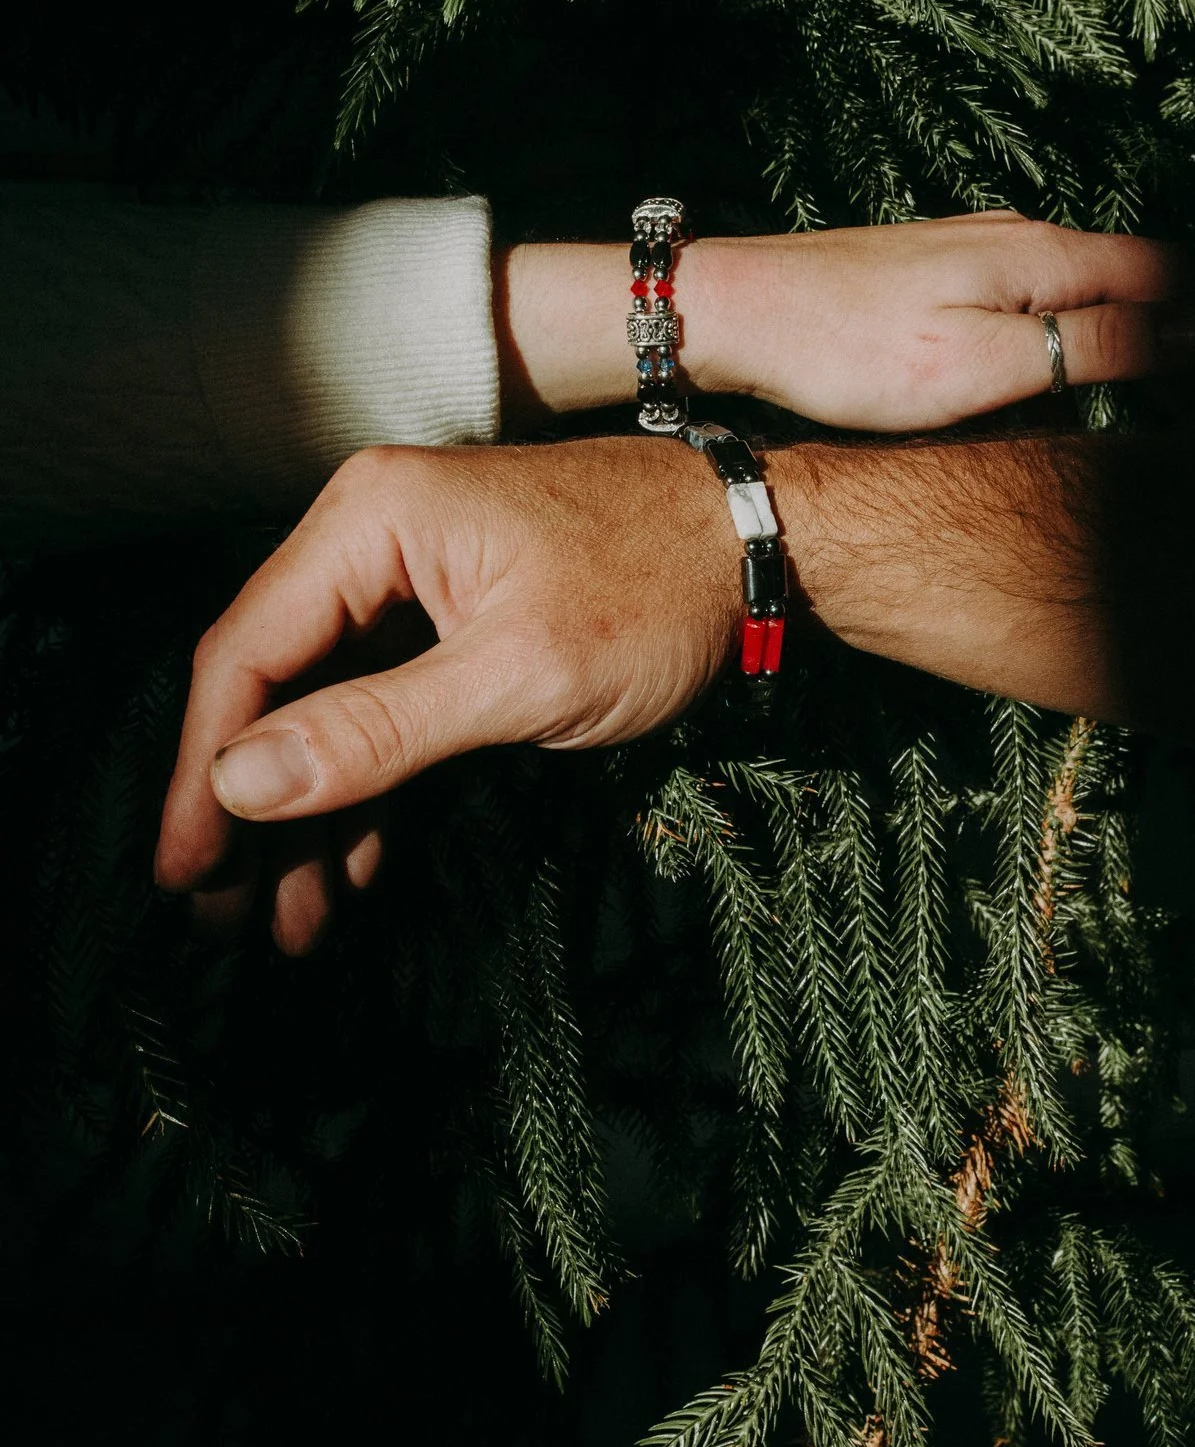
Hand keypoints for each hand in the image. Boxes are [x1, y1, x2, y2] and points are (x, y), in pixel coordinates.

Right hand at [154, 438, 736, 953]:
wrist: (760, 548)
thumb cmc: (655, 591)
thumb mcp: (517, 675)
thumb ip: (376, 730)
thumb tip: (240, 782)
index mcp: (369, 523)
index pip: (245, 654)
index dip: (203, 772)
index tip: (182, 868)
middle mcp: (371, 540)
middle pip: (274, 688)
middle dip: (250, 810)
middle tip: (219, 916)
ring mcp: (412, 581)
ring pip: (328, 711)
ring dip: (309, 818)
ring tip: (282, 923)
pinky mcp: (452, 621)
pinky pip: (383, 711)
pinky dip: (370, 792)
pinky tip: (350, 873)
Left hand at [497, 212, 1194, 429]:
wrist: (740, 312)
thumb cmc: (847, 349)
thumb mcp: (980, 364)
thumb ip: (1087, 345)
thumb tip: (1191, 329)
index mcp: (1041, 258)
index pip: (1165, 270)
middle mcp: (1015, 236)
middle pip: (1129, 265)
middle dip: (1188, 302)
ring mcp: (972, 245)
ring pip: (1081, 272)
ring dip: (1132, 305)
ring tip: (1171, 347)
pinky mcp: (935, 266)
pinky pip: (1036, 284)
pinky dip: (1076, 308)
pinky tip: (1067, 339)